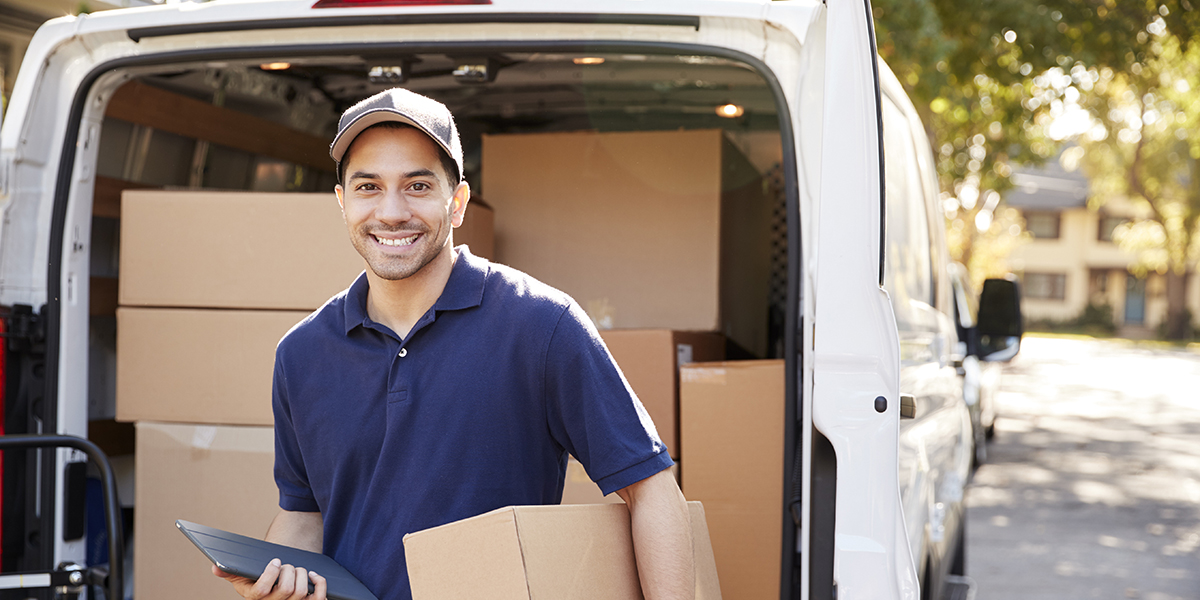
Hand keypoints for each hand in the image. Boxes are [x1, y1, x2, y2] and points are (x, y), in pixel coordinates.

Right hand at [213, 558, 327, 599]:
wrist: (277, 586)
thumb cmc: (258, 578)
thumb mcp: (242, 576)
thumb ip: (230, 571)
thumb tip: (216, 567)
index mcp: (256, 599)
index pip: (262, 591)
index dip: (270, 574)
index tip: (275, 561)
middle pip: (287, 589)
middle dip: (289, 570)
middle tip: (286, 564)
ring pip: (301, 592)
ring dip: (302, 574)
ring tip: (297, 568)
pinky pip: (319, 598)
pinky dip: (320, 583)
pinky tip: (313, 575)